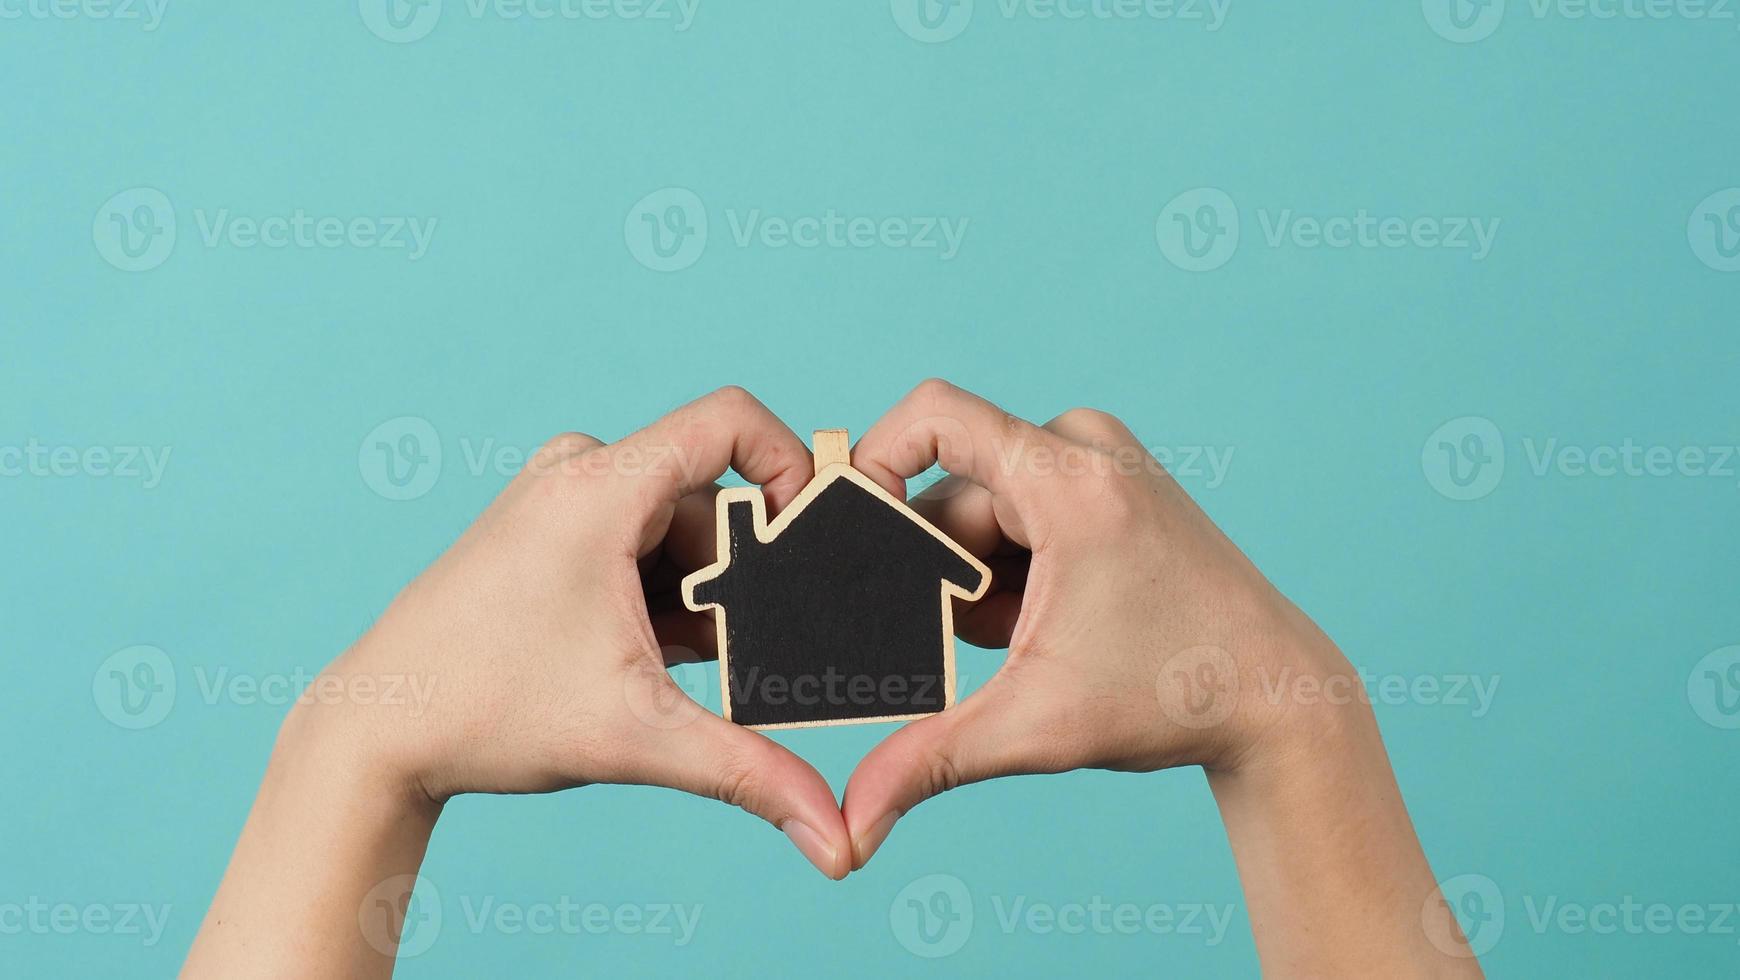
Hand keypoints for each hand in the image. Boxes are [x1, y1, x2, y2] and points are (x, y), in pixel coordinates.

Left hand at [294, 386, 851, 877]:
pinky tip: (653, 657)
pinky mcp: (548, 526)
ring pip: (678, 526)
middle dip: (740, 574)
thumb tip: (836, 839)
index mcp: (599, 488)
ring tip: (679, 665)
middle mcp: (579, 473)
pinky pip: (640, 538)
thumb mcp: (637, 737)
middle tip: (734, 652)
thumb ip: (749, 773)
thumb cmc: (487, 712)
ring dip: (700, 593)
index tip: (811, 541)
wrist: (379, 730)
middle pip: (712, 496)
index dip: (793, 465)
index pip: (732, 421)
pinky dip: (664, 593)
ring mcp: (559, 497)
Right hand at [839, 380, 1478, 976]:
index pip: (935, 417)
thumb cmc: (1174, 698)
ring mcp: (1103, 462)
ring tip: (1022, 642)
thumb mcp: (1037, 727)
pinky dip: (1007, 570)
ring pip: (982, 508)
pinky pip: (1018, 511)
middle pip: (952, 491)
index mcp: (1071, 484)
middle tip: (972, 640)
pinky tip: (1040, 626)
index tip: (851, 531)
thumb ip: (929, 760)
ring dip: (975, 578)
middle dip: (938, 570)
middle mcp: (1087, 450)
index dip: (872, 459)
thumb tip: (852, 821)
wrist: (1275, 698)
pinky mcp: (1109, 482)